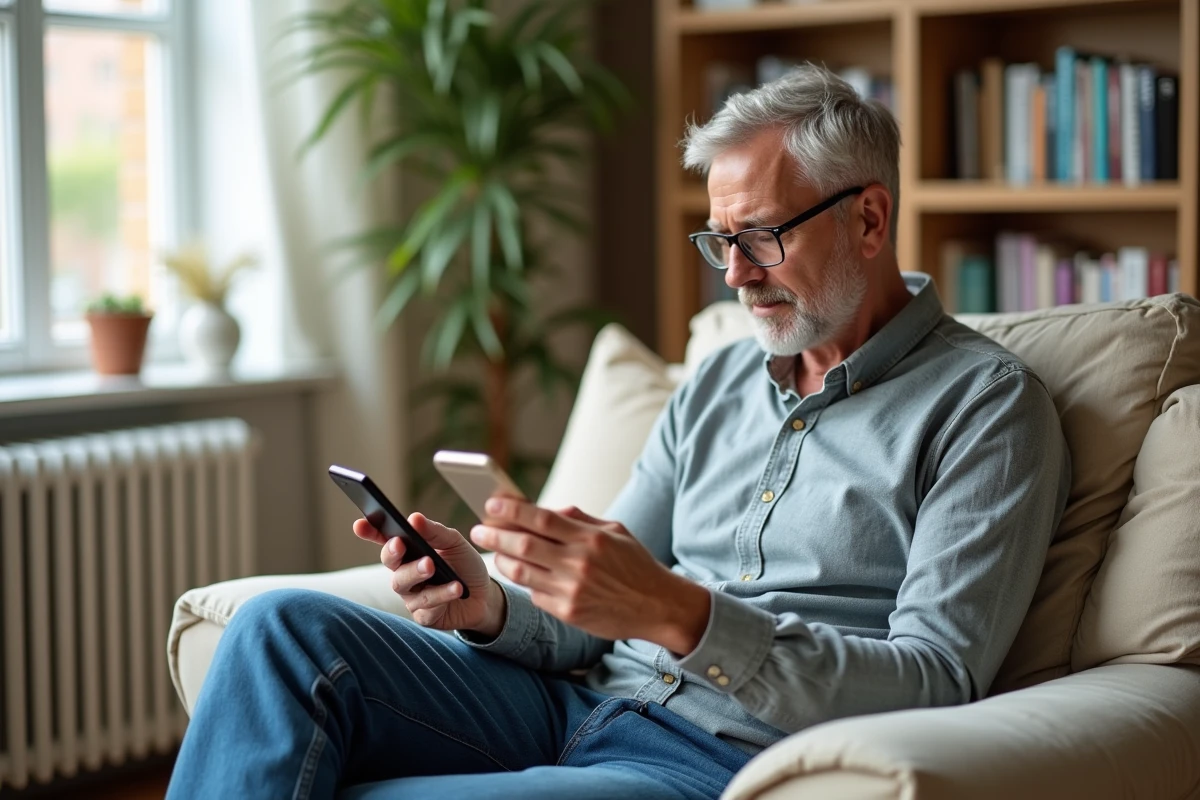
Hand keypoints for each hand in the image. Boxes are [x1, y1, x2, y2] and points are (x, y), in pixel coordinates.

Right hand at [353, 513, 504, 636]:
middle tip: (401, 544)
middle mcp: (405, 574)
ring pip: (404, 585)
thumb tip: (414, 518)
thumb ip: (435, 532)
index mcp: (409, 552)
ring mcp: (411, 596)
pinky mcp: (423, 616)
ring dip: (417, 573)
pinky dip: (442, 595)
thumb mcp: (455, 543)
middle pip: (391, 564)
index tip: (359, 525)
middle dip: (393, 553)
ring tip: (431, 565)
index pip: (385, 540)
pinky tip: (456, 588)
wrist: (485, 596)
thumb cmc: (464, 565)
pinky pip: (426, 606)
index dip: (370, 533)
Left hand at [469, 500, 709, 653]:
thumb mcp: (615, 531)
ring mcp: (572, 590)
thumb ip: (580, 519)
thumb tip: (545, 510)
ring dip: (502, 560)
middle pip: (524, 545)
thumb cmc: (635, 564)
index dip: (512, 510)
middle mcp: (579, 563)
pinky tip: (521, 574)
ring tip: (494, 552)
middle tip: (479, 530)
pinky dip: (526, 582)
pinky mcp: (569, 612)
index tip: (491, 504)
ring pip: (522, 572)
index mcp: (590, 538)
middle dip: (495, 535)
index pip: (541, 518)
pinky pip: (536, 594)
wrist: (659, 606)